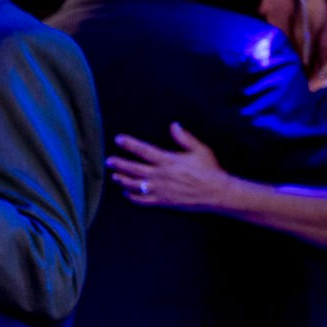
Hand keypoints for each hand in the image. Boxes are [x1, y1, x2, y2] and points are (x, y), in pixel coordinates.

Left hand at [108, 124, 233, 211]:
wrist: (217, 193)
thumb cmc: (209, 170)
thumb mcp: (199, 150)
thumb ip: (184, 138)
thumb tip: (174, 125)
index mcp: (168, 161)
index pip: (143, 150)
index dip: (129, 144)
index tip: (118, 139)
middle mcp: (161, 175)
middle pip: (134, 169)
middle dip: (119, 164)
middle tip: (109, 161)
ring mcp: (160, 189)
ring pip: (135, 185)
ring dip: (123, 180)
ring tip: (114, 176)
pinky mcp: (163, 201)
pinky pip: (143, 200)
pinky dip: (133, 197)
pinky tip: (126, 193)